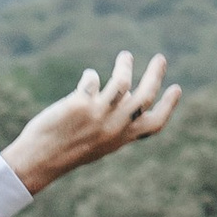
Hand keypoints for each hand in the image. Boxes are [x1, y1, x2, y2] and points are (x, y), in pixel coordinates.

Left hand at [5, 50, 180, 196]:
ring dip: (126, 65)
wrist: (40, 160)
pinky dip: (91, 75)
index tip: (176, 88)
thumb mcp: (99, 142)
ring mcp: (98, 114)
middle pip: (144, 96)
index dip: (169, 106)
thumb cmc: (68, 150)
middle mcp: (114, 126)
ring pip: (122, 82)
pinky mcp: (80, 103)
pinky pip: (92, 79)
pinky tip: (88, 76)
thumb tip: (129, 93)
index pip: (154, 123)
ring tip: (126, 56)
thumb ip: (116, 122)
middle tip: (161, 58)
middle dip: (156, 75)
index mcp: (121, 138)